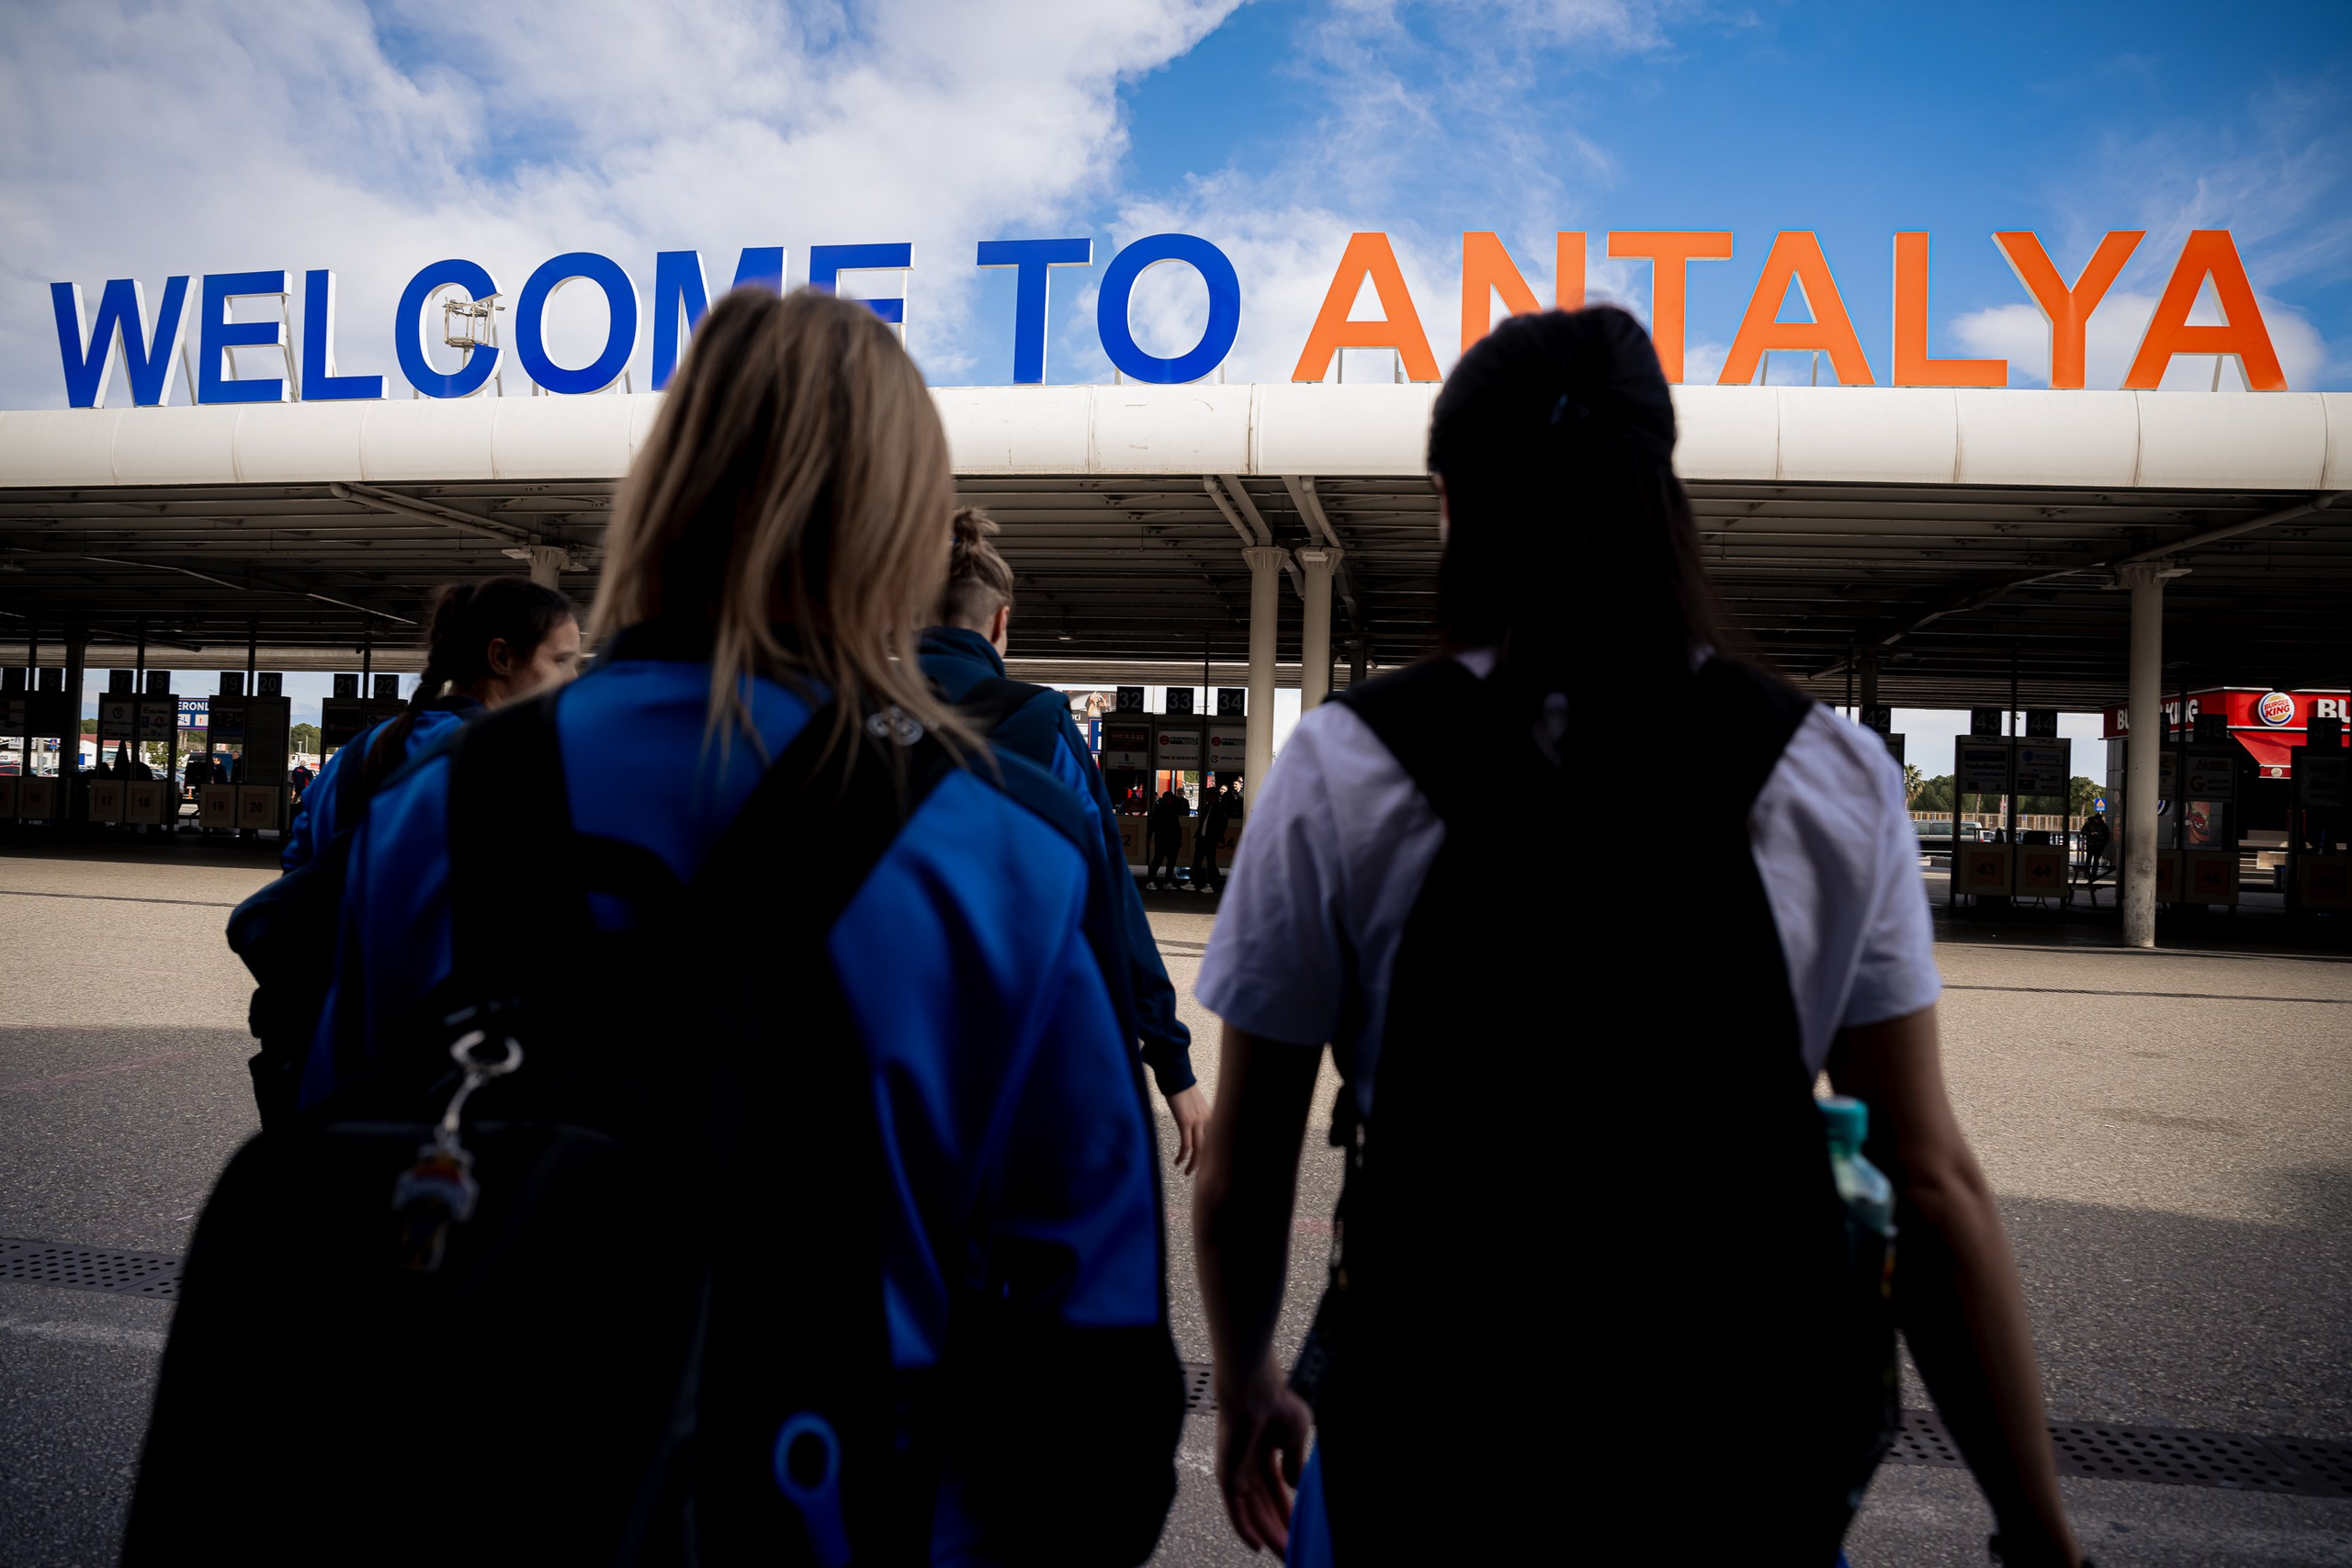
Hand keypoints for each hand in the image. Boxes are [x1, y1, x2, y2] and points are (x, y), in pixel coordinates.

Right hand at [1166, 1085, 1209, 1174]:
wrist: (1177, 1077)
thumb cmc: (1185, 1090)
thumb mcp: (1198, 1105)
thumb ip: (1201, 1117)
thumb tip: (1198, 1129)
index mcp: (1214, 1116)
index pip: (1218, 1140)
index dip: (1214, 1154)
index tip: (1210, 1164)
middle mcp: (1209, 1120)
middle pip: (1211, 1148)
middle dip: (1205, 1163)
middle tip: (1199, 1173)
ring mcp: (1198, 1121)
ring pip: (1200, 1150)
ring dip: (1194, 1164)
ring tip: (1187, 1173)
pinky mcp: (1186, 1122)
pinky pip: (1186, 1144)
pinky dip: (1182, 1156)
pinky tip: (1177, 1161)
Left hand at [1214, 1355, 1311, 1553]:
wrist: (1256, 1389)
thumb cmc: (1275, 1401)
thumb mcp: (1295, 1436)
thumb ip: (1295, 1463)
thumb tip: (1296, 1486)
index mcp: (1264, 1450)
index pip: (1275, 1489)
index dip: (1287, 1510)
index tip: (1297, 1528)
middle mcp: (1248, 1462)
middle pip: (1263, 1504)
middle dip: (1279, 1527)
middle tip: (1292, 1548)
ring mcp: (1237, 1469)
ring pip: (1251, 1511)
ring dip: (1266, 1533)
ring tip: (1283, 1551)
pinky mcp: (1227, 1473)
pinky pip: (1234, 1508)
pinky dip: (1244, 1527)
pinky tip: (1256, 1545)